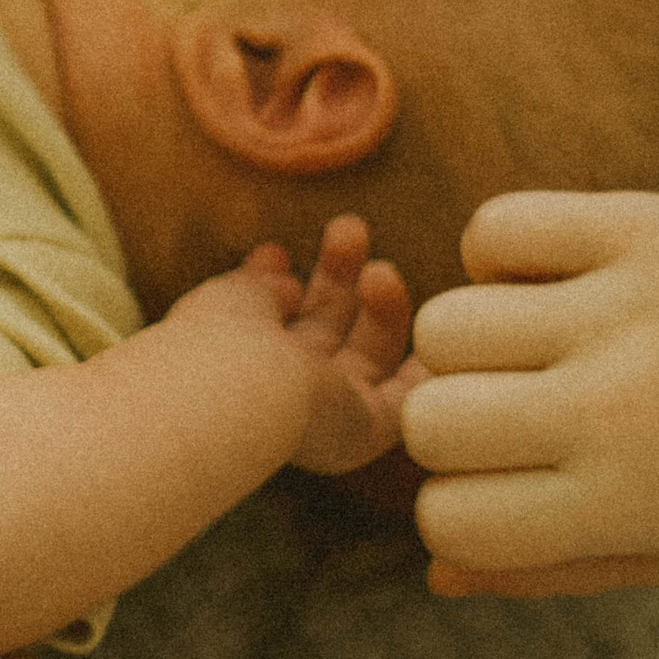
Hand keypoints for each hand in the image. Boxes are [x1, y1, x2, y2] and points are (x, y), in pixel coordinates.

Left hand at [168, 220, 416, 478]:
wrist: (232, 392)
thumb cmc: (218, 339)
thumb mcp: (232, 296)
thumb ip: (259, 281)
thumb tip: (280, 266)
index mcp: (243, 365)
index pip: (275, 320)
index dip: (283, 282)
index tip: (277, 252)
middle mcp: (283, 394)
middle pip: (326, 330)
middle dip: (338, 276)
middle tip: (349, 226)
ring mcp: (323, 416)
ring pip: (368, 355)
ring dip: (380, 306)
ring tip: (379, 268)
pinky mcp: (359, 433)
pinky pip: (403, 403)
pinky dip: (424, 369)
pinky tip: (440, 325)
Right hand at [404, 190, 658, 597]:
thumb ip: (553, 568)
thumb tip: (436, 569)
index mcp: (624, 499)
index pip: (446, 517)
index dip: (456, 507)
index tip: (501, 487)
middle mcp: (613, 405)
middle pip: (428, 417)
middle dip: (450, 425)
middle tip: (510, 415)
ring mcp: (621, 308)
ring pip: (445, 321)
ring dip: (470, 341)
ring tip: (532, 343)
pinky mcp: (634, 225)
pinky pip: (494, 228)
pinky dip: (499, 253)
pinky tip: (550, 279)